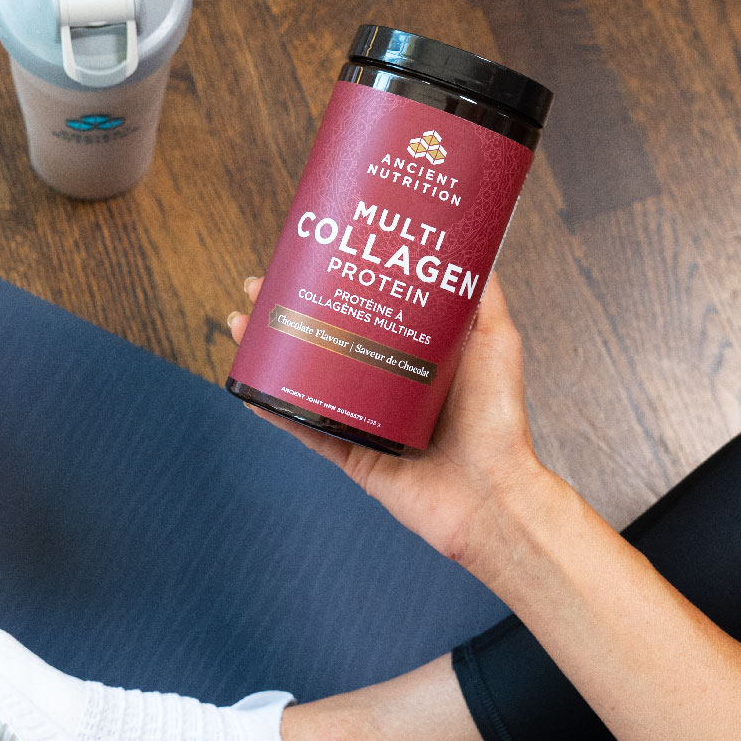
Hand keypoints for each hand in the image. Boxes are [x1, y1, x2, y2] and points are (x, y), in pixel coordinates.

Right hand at [228, 273, 549, 570]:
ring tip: (242, 324)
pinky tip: (249, 387)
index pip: (364, 308)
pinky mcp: (351, 453)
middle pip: (325, 337)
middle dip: (288, 309)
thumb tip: (470, 246)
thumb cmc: (498, 419)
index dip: (333, 282)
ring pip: (306, 379)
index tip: (309, 255)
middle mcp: (383, 384)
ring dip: (270, 352)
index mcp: (413, 354)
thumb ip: (483, 299)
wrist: (493, 494)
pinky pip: (304, 428)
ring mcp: (364, 419)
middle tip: (259, 286)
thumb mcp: (496, 341)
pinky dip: (274, 409)